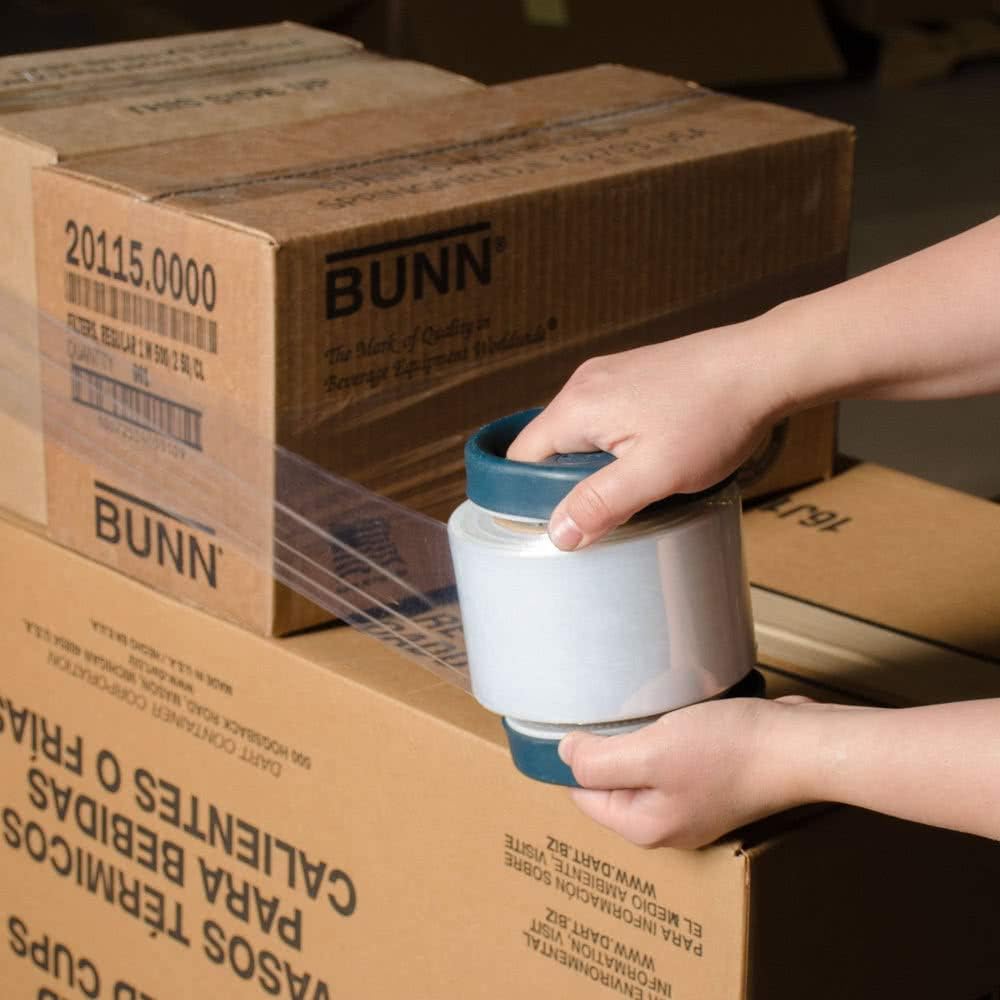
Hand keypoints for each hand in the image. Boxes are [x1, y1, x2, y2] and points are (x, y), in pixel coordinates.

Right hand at [506, 322, 786, 549]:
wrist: (764, 365)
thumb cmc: (714, 416)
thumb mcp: (656, 473)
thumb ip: (602, 503)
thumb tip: (557, 534)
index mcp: (577, 406)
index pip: (521, 457)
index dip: (528, 496)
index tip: (556, 524)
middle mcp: (584, 383)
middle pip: (547, 445)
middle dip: (567, 482)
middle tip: (604, 511)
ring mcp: (608, 374)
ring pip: (578, 432)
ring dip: (595, 464)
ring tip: (633, 485)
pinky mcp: (632, 373)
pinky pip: (603, 416)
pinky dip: (614, 443)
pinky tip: (649, 456)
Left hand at [558, 696, 863, 848]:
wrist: (799, 746)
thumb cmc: (730, 752)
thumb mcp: (651, 753)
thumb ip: (599, 760)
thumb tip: (564, 753)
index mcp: (645, 826)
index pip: (584, 794)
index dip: (573, 758)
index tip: (572, 722)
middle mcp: (667, 821)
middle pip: (612, 781)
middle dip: (605, 747)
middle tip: (606, 710)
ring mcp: (693, 801)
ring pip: (642, 765)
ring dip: (636, 737)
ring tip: (636, 707)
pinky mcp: (714, 777)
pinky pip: (671, 756)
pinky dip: (665, 733)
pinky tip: (669, 711)